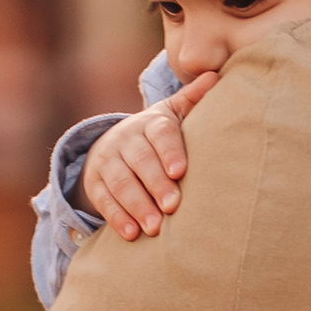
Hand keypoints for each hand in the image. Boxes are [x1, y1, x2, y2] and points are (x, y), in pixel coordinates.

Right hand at [84, 72, 218, 237]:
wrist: (116, 144)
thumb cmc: (159, 133)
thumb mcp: (173, 114)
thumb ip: (193, 99)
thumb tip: (215, 76)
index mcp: (150, 123)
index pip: (160, 134)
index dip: (169, 151)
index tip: (180, 171)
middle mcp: (126, 139)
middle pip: (140, 162)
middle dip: (155, 184)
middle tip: (172, 207)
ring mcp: (108, 161)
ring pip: (121, 183)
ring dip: (137, 206)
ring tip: (154, 228)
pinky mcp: (95, 183)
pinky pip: (104, 201)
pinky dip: (117, 218)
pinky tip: (131, 234)